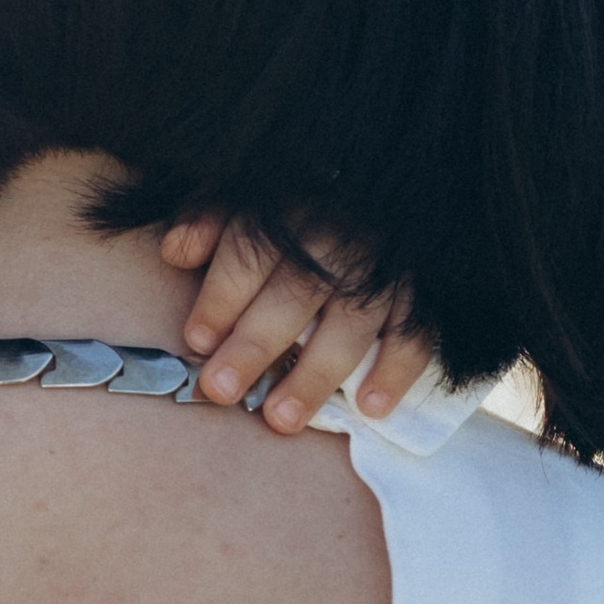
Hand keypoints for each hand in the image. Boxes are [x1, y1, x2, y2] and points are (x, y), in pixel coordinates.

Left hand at [159, 215, 438, 433]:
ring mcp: (388, 266)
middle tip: (221, 392)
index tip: (196, 341)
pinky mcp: (428, 289)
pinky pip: (418, 332)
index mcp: (293, 208)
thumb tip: (175, 253)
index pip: (251, 253)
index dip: (222, 298)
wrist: (405, 183)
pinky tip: (371, 408)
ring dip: (315, 375)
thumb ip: (211, 219)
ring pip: (353, 324)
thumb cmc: (307, 203)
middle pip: (295, 294)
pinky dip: (397, 371)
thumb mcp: (254, 193)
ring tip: (280, 420)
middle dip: (255, 345)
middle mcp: (341, 235)